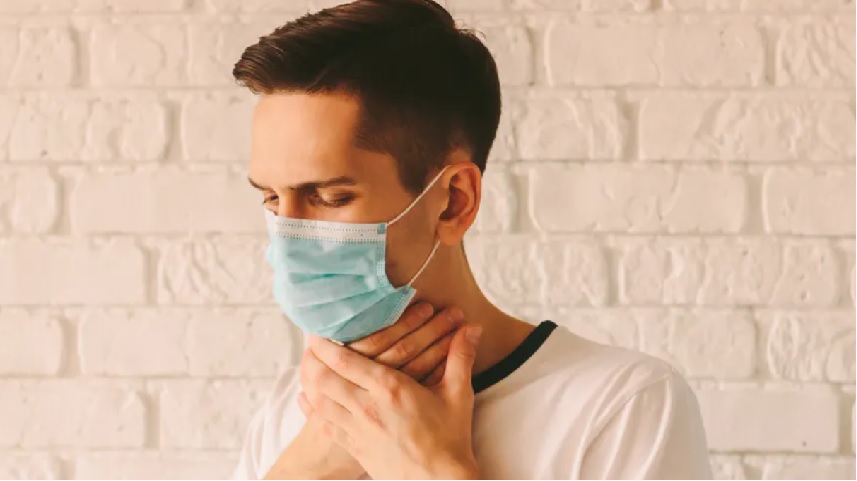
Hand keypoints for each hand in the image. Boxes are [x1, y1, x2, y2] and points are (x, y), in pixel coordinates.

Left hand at [263, 303, 462, 478]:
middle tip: (309, 347)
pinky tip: (306, 399)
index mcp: (390, 389)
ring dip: (310, 382)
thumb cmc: (450, 438)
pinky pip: (324, 424)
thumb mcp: (458, 394)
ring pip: (320, 401)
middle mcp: (367, 407)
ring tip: (306, 367)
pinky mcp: (355, 447)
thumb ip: (461, 356)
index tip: (316, 332)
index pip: (345, 361)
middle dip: (312, 360)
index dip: (325, 345)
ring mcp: (358, 430)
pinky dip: (311, 409)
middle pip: (324, 378)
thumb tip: (473, 327)